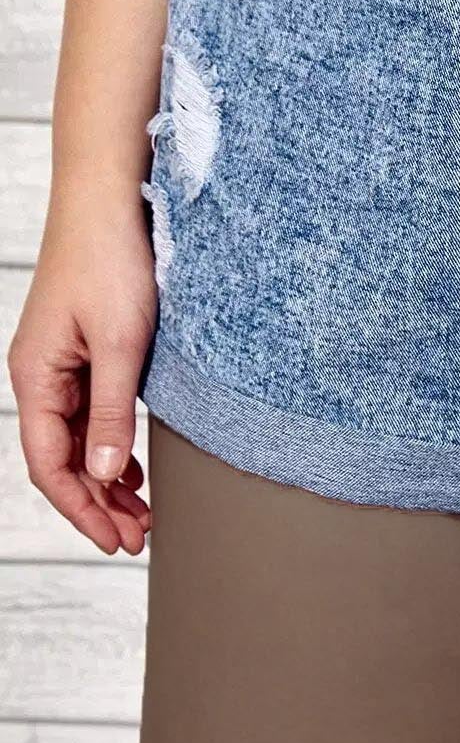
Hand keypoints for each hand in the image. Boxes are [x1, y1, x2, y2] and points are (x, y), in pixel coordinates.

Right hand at [7, 192, 156, 554]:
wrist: (109, 200)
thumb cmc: (111, 262)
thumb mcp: (121, 344)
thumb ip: (113, 412)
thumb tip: (109, 475)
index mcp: (35, 379)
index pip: (49, 466)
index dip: (83, 509)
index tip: (117, 541)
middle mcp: (39, 376)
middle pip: (62, 460)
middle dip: (98, 504)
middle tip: (139, 538)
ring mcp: (59, 364)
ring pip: (77, 440)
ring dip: (107, 479)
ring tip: (142, 513)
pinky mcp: (82, 349)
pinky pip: (89, 413)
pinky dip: (110, 445)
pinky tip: (133, 466)